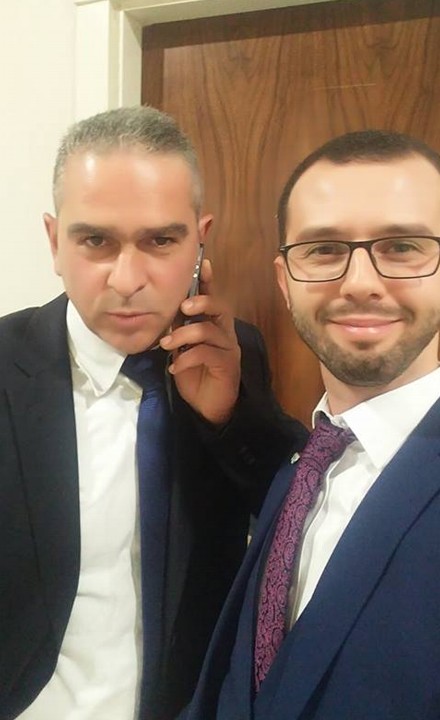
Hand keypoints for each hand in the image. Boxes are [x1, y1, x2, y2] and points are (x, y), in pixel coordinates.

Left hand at [159, 259, 240, 424]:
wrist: (207, 408)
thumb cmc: (195, 374)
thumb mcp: (182, 348)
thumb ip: (179, 329)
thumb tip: (164, 310)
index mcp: (214, 325)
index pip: (213, 298)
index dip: (208, 281)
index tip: (202, 264)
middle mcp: (225, 333)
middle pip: (221, 307)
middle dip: (201, 302)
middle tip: (183, 308)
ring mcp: (229, 349)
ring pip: (209, 330)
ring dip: (183, 335)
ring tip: (166, 346)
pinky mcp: (228, 366)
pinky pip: (207, 353)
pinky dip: (186, 358)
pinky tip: (175, 367)